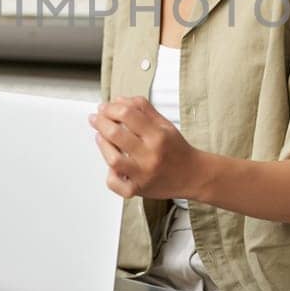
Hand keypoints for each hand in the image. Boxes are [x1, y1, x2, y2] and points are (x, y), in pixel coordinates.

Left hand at [88, 95, 204, 199]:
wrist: (193, 175)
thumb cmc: (177, 150)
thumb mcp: (164, 123)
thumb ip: (142, 109)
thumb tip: (119, 101)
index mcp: (158, 135)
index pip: (127, 114)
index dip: (111, 108)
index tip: (105, 107)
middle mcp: (150, 155)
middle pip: (116, 134)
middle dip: (101, 122)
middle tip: (97, 118)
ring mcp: (143, 174)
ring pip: (112, 159)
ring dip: (102, 145)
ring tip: (100, 137)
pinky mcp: (138, 189)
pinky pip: (115, 183)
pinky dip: (110, 174)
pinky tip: (112, 165)